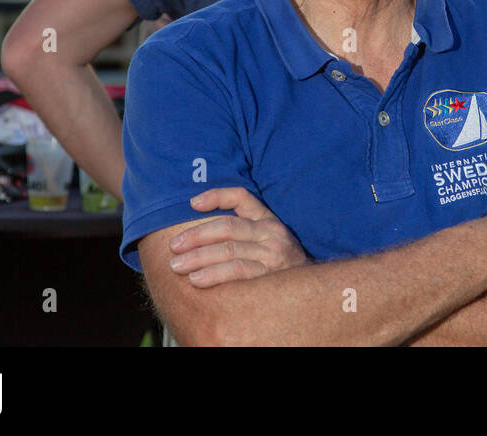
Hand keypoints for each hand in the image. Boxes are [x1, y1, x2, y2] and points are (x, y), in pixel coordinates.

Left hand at [169, 187, 308, 286]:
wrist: (312, 289)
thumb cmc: (280, 265)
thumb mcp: (268, 240)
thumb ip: (244, 231)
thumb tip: (200, 230)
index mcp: (268, 220)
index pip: (241, 197)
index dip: (216, 196)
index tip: (192, 203)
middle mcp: (271, 233)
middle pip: (227, 227)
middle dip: (196, 236)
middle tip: (174, 247)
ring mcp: (272, 253)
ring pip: (229, 250)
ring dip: (199, 258)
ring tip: (177, 267)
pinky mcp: (270, 274)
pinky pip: (237, 271)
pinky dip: (214, 274)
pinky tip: (197, 280)